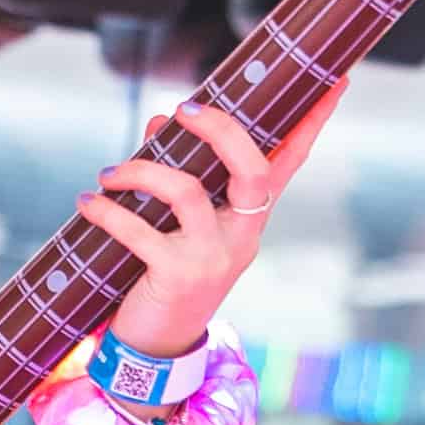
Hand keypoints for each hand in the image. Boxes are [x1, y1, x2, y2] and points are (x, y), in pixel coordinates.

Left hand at [91, 95, 336, 356]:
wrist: (156, 343)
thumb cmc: (167, 271)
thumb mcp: (181, 221)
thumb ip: (177, 170)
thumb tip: (160, 121)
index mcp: (251, 216)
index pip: (290, 161)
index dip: (313, 121)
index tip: (336, 80)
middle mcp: (242, 234)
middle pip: (250, 167)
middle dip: (219, 128)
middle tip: (183, 109)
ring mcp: (213, 257)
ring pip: (186, 191)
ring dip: (141, 171)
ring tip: (110, 175)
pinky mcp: (177, 277)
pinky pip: (139, 232)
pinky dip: (107, 212)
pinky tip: (89, 204)